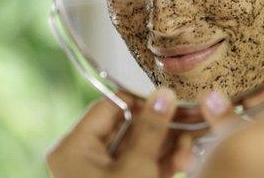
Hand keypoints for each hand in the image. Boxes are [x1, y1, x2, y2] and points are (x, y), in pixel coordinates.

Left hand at [46, 88, 178, 177]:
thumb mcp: (137, 167)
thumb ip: (151, 129)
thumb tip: (164, 94)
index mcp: (73, 147)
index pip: (110, 105)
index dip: (142, 101)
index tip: (170, 99)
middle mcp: (82, 157)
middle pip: (129, 127)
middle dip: (163, 130)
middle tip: (190, 124)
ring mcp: (100, 173)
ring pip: (139, 147)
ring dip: (168, 148)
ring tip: (189, 154)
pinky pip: (141, 165)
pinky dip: (162, 163)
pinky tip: (184, 163)